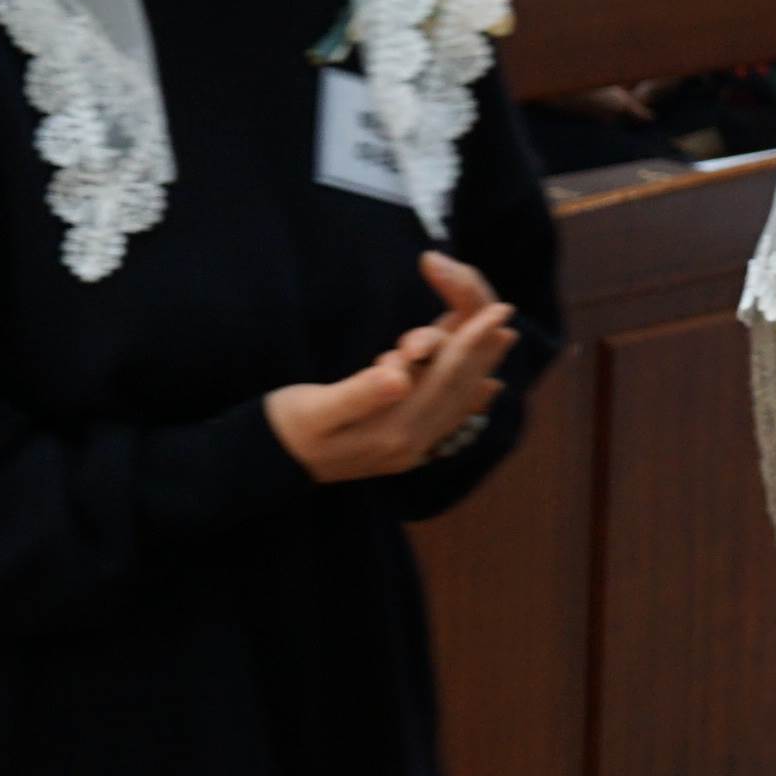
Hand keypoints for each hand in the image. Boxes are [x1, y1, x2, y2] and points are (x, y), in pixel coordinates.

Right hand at [268, 253, 518, 480]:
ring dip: (482, 368)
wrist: (268, 467)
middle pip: (457, 388)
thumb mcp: (316, 408)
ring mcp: (408, 449)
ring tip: (504, 340)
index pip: (443, 375)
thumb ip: (360, 394)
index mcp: (392, 429)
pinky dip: (469, 399)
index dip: (472, 339)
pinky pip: (446, 419)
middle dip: (483, 349)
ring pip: (456, 402)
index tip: (496, 309)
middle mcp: (410, 443)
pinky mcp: (400, 448)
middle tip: (507, 315)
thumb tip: (401, 375)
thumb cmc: (286, 427)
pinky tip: (484, 389)